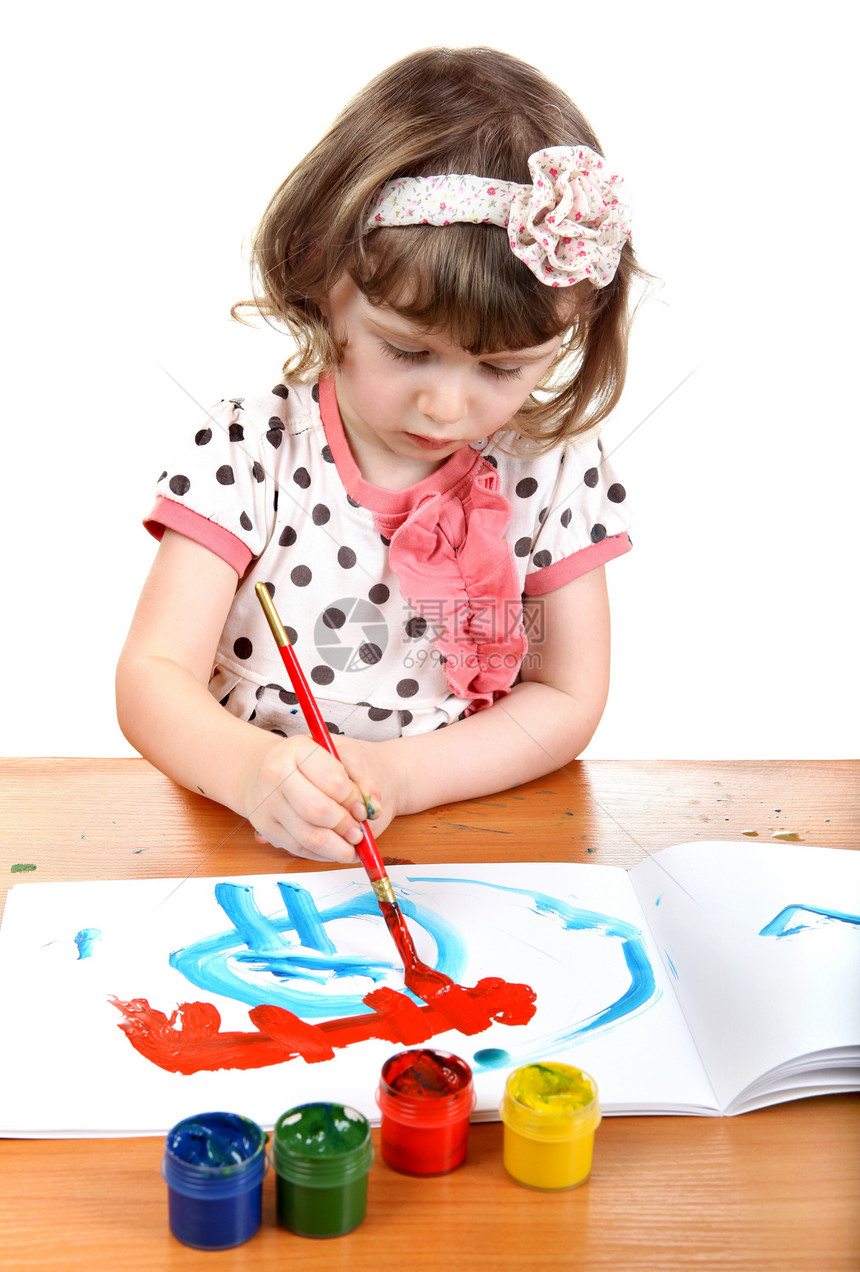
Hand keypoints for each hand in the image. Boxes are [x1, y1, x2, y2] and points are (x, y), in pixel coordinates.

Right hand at [242, 733, 381, 862]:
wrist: (265, 768)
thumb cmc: (312, 763)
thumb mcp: (342, 758)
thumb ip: (363, 781)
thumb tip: (372, 809)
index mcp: (297, 749)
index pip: (332, 780)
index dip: (353, 799)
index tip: (362, 808)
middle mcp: (276, 775)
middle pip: (317, 810)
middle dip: (345, 825)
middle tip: (359, 831)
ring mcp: (267, 804)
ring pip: (308, 836)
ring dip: (337, 847)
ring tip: (352, 844)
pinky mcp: (265, 828)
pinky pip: (299, 849)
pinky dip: (323, 854)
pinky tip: (336, 848)